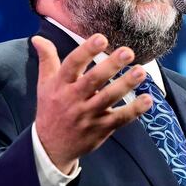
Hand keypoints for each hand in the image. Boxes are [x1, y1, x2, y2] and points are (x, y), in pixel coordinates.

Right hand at [31, 33, 152, 173]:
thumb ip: (47, 59)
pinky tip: (147, 99)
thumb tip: (38, 38)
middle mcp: (73, 99)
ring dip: (126, 85)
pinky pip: (120, 118)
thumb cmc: (51, 109)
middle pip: (93, 80)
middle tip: (128, 52)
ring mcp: (88, 115)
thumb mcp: (44, 85)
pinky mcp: (101, 128)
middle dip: (111, 65)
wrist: (51, 147)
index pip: (72, 65)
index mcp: (60, 85)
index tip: (102, 38)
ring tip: (141, 71)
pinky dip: (134, 110)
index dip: (86, 51)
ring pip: (108, 98)